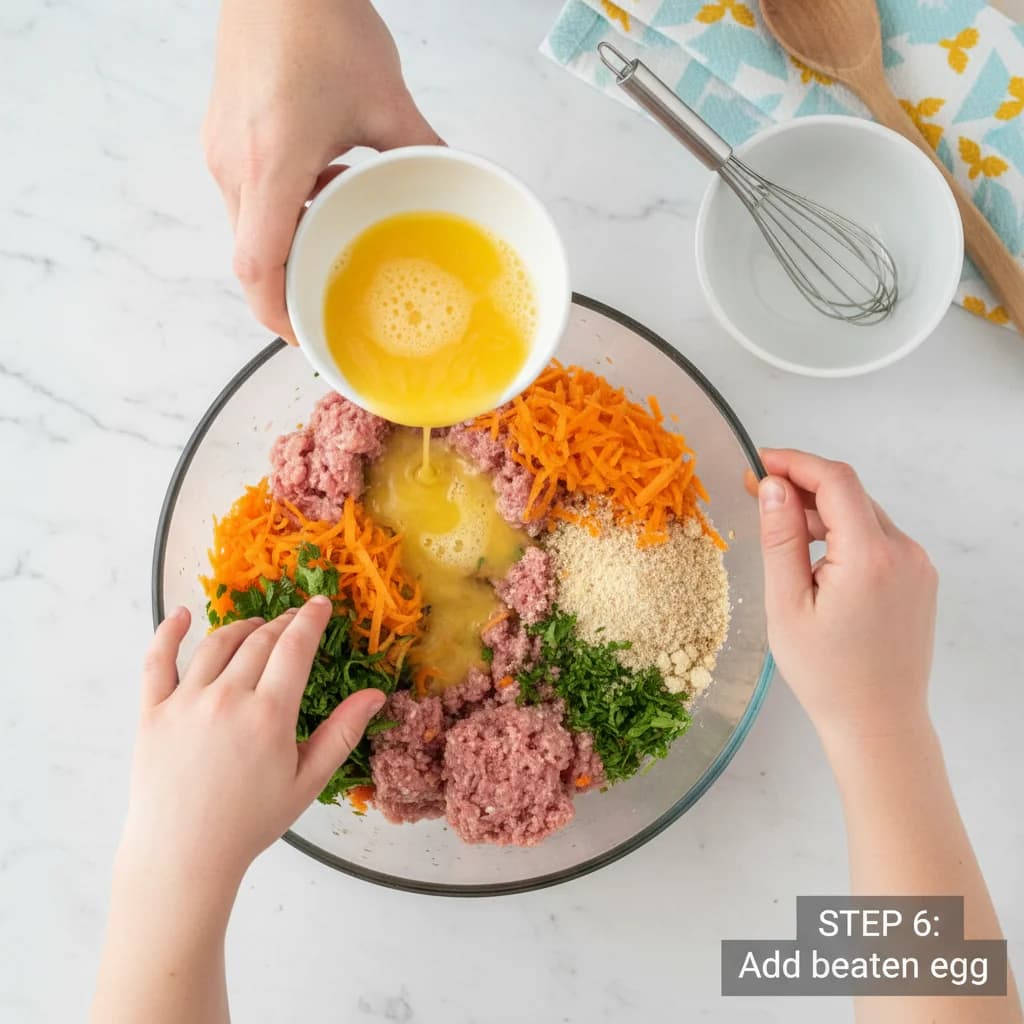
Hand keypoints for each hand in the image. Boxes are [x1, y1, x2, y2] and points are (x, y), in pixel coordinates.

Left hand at [118, 598, 384, 885]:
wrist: (183, 856)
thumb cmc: (249, 823)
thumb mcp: (308, 781)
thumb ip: (342, 733)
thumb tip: (375, 695)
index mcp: (269, 715)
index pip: (295, 648)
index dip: (311, 620)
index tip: (321, 604)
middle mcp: (227, 699)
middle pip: (259, 641)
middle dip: (283, 623)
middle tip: (295, 618)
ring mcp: (185, 702)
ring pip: (216, 644)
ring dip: (241, 627)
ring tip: (255, 626)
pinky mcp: (152, 712)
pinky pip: (157, 661)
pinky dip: (169, 633)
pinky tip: (182, 616)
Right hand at [203, 0, 441, 341]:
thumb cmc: (316, 21)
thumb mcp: (387, 99)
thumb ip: (423, 150)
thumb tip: (453, 183)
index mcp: (272, 165)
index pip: (258, 267)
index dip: (279, 315)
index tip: (307, 337)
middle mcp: (235, 166)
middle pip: (253, 256)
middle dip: (292, 284)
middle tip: (334, 293)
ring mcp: (222, 152)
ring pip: (249, 228)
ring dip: (290, 242)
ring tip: (336, 227)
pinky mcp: (222, 137)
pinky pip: (246, 196)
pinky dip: (282, 209)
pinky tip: (322, 182)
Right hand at [754, 449, 938, 752]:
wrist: (879, 723)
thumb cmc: (826, 675)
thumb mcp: (786, 605)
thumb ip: (781, 539)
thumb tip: (772, 485)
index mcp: (870, 556)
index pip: (835, 480)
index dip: (794, 462)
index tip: (759, 463)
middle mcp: (904, 552)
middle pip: (850, 493)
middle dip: (802, 486)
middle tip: (755, 493)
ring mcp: (917, 565)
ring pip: (863, 514)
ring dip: (822, 511)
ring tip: (780, 528)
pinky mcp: (919, 579)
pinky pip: (878, 538)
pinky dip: (844, 533)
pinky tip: (815, 555)